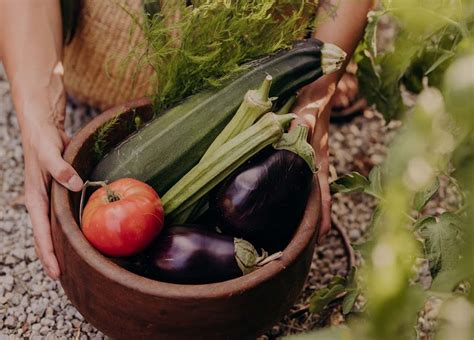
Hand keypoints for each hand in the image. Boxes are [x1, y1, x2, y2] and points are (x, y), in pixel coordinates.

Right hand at [21, 106, 82, 278]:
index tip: (55, 272)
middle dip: (51, 257)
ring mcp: (48, 200)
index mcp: (35, 197)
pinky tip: (77, 236)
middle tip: (63, 277)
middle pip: (44, 236)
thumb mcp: (51, 152)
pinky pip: (60, 217)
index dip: (48, 253)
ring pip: (51, 229)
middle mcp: (40, 203)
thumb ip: (61, 168)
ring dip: (58, 246)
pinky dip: (66, 230)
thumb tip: (76, 184)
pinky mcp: (57, 194)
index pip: (40, 232)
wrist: (43, 129)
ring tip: (71, 264)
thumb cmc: (44, 141)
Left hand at [291, 81, 335, 242]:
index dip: (322, 213)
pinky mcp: (303, 150)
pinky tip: (287, 197)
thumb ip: (307, 115)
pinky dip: (298, 190)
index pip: (322, 190)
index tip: (322, 236)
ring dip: (307, 207)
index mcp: (318, 156)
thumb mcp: (309, 105)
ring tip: (296, 228)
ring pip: (310, 188)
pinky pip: (302, 176)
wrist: (320, 84)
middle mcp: (315, 160)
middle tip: (307, 244)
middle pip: (317, 196)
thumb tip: (304, 123)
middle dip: (314, 219)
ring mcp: (310, 157)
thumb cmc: (315, 95)